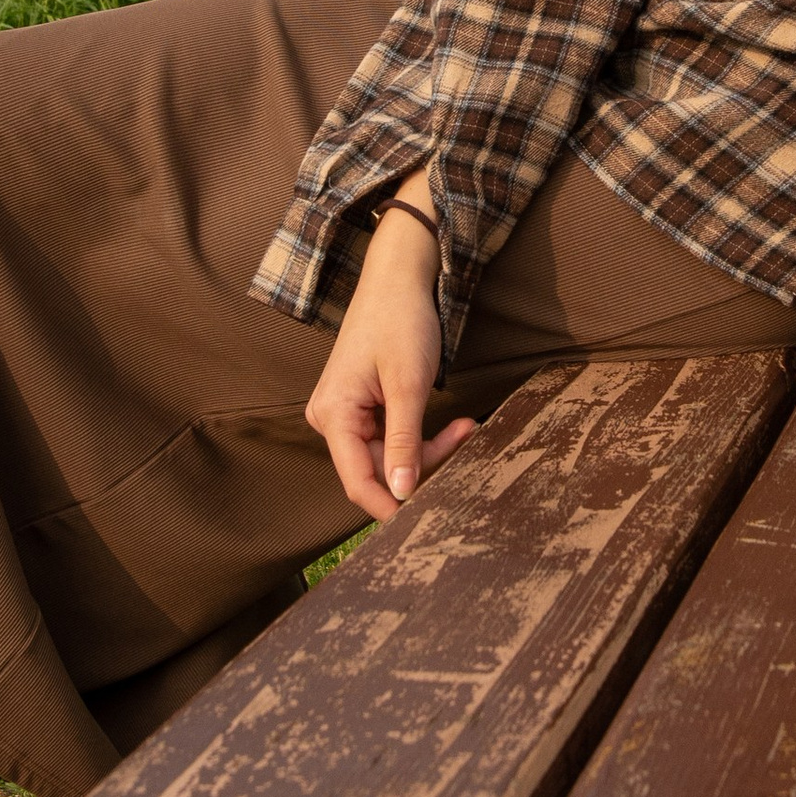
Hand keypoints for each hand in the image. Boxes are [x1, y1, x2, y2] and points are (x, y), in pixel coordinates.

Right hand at [304, 181, 478, 525]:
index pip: (358, 481)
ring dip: (427, 451)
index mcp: (333, 415)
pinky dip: (420, 438)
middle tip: (464, 441)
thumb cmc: (400, 322)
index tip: (427, 516)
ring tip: (464, 428)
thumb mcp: (408, 385)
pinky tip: (452, 425)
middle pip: (375, 470)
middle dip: (422, 466)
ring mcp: (344, 415)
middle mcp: (331, 419)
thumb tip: (402, 493)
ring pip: (386, 458)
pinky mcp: (360, 409)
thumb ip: (403, 443)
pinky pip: (389, 440)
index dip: (390, 505)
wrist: (397, 280)